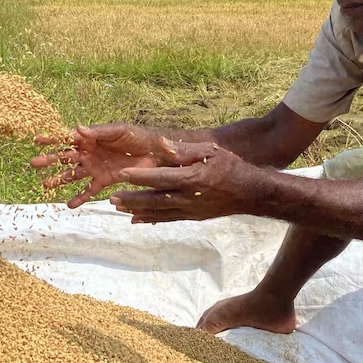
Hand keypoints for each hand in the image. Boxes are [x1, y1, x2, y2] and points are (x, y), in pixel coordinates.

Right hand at [30, 123, 173, 207]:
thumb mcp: (117, 131)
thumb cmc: (136, 137)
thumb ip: (98, 131)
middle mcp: (89, 153)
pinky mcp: (104, 180)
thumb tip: (77, 128)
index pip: (67, 138)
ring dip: (59, 180)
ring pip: (72, 175)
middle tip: (33, 163)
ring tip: (45, 186)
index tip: (36, 140)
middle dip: (49, 160)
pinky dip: (79, 198)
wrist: (155, 153)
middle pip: (65, 157)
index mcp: (90, 138)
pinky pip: (89, 190)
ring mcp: (95, 167)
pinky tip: (69, 205)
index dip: (52, 138)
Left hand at [109, 141, 262, 222]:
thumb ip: (184, 150)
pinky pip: (167, 219)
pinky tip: (136, 219)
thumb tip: (162, 143)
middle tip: (111, 197)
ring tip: (117, 208)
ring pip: (158, 212)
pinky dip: (151, 219)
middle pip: (154, 200)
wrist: (250, 193)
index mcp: (191, 178)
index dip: (139, 177)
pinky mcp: (192, 217)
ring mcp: (190, 210)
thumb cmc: (231, 167)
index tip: (121, 174)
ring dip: (137, 210)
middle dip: (131, 199)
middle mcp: (188, 198)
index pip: (159, 178)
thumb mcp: (210, 152)